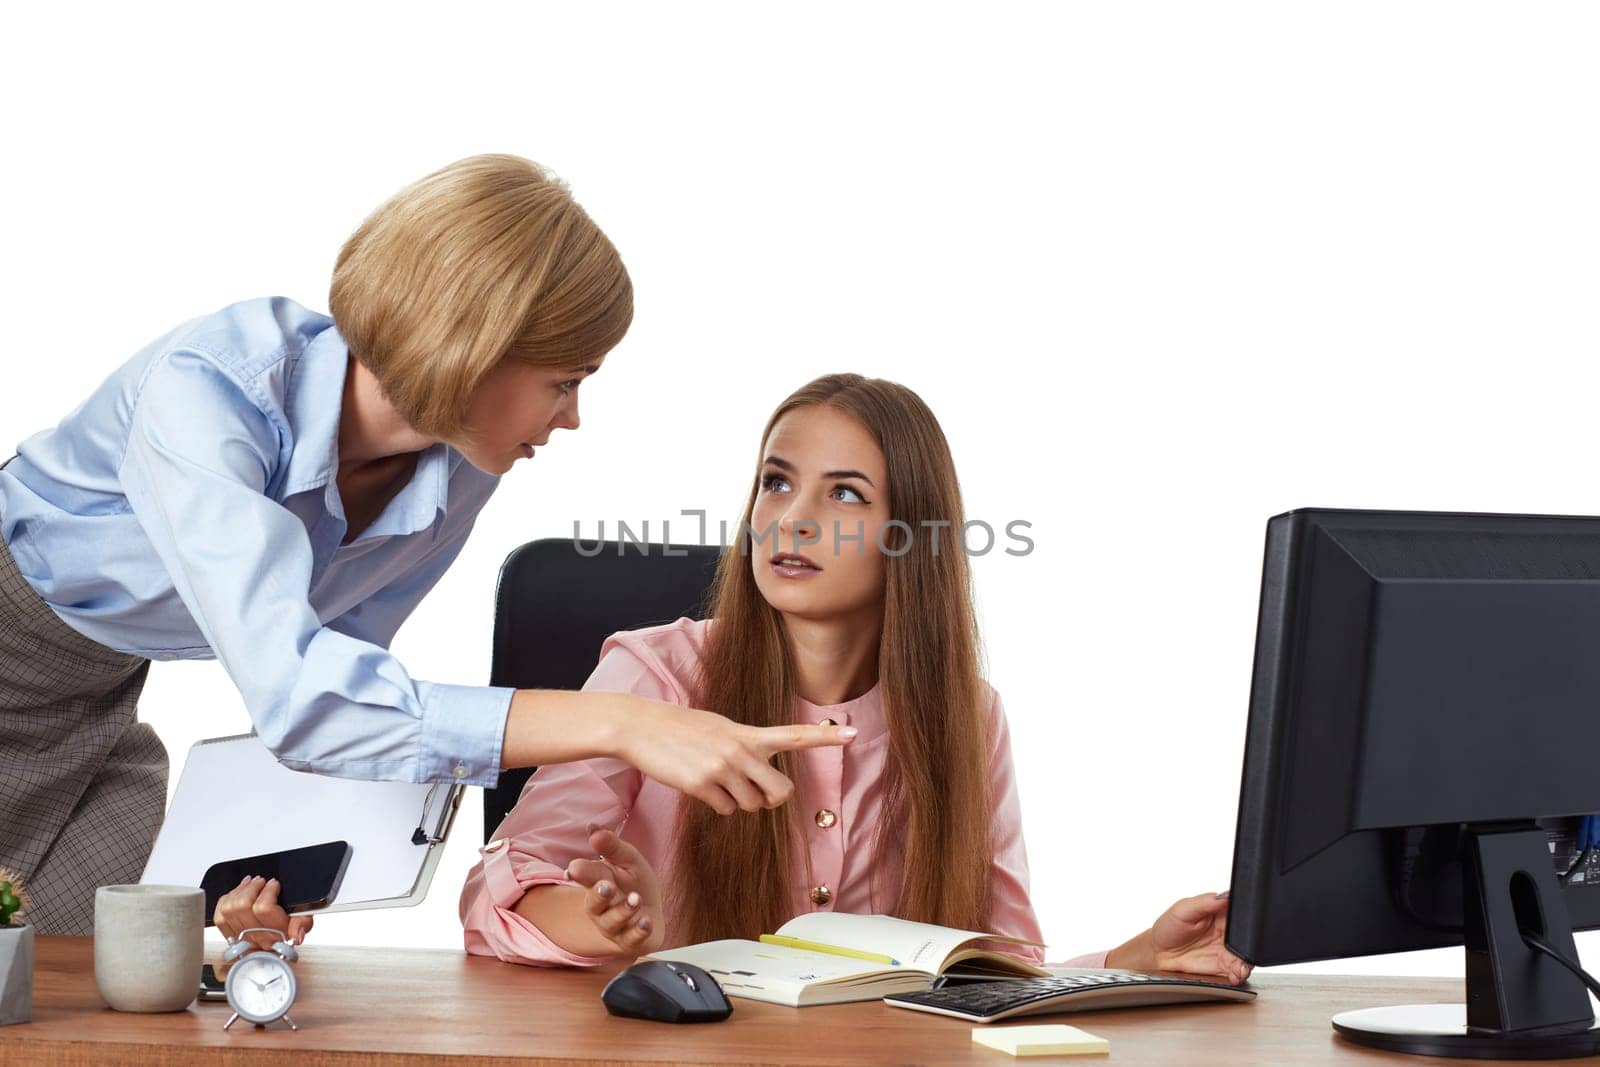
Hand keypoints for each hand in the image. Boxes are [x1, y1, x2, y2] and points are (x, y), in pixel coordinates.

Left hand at [213, 876, 313, 952]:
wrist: (276, 946)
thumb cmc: (289, 929)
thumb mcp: (304, 923)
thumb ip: (303, 924)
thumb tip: (298, 934)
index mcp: (276, 934)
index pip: (264, 909)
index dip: (268, 891)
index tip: (274, 884)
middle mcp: (256, 937)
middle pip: (243, 906)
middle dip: (251, 887)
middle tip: (260, 881)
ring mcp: (241, 937)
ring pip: (229, 909)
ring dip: (239, 891)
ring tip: (249, 884)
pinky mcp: (229, 935)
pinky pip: (219, 917)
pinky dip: (225, 901)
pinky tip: (236, 894)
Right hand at [564, 826, 663, 957]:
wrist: (650, 913)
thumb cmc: (634, 883)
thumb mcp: (626, 860)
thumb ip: (611, 846)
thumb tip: (592, 828)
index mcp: (597, 882)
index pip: (586, 876)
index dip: (580, 872)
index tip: (575, 868)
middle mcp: (601, 907)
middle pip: (594, 904)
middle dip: (599, 895)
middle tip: (606, 886)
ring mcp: (615, 926)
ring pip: (613, 922)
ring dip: (624, 911)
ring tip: (636, 899)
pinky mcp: (631, 940)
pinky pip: (633, 939)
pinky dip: (639, 931)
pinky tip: (647, 921)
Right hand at [616, 695, 856, 815]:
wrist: (640, 726)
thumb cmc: (683, 728)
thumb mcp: (721, 728)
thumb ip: (747, 750)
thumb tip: (762, 789)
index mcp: (749, 734)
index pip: (795, 735)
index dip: (825, 737)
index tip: (852, 735)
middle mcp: (741, 751)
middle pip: (780, 793)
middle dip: (770, 799)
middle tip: (753, 790)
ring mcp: (722, 768)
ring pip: (750, 806)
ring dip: (736, 801)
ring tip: (713, 777)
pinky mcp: (702, 785)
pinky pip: (724, 810)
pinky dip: (716, 804)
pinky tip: (698, 784)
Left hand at [1106, 891, 1251, 984]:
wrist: (1159, 954)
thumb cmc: (1169, 927)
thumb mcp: (1183, 909)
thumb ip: (1204, 902)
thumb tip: (1224, 895)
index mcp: (1222, 911)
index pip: (1242, 912)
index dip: (1248, 919)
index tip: (1247, 926)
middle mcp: (1228, 931)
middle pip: (1249, 937)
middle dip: (1249, 946)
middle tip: (1243, 951)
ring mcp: (1227, 950)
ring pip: (1246, 956)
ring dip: (1246, 963)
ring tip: (1239, 967)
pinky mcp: (1225, 966)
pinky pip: (1238, 971)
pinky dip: (1240, 974)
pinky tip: (1235, 974)